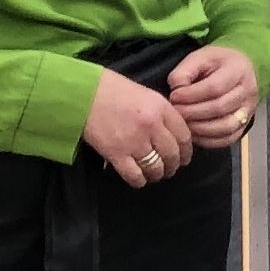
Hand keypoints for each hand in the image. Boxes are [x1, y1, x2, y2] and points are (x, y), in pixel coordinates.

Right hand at [84, 69, 196, 187]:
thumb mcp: (146, 95)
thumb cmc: (113, 90)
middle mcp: (151, 126)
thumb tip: (174, 132)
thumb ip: (162, 113)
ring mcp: (134, 141)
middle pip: (172, 154)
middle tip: (171, 169)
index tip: (184, 157)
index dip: (187, 151)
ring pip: (156, 167)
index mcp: (161, 108)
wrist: (82, 94)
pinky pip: (134, 175)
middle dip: (174, 165)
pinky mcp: (115, 154)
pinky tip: (139, 179)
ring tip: (155, 174)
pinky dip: (139, 180)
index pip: (184, 136)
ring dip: (158, 174)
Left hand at [168, 44, 263, 149]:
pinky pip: (228, 139)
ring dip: (200, 128)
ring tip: (183, 124)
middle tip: (175, 112)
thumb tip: (176, 89)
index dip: (191, 95)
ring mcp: (249, 111)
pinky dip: (209, 140)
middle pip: (219, 108)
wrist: (244, 68)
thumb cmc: (218, 62)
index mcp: (238, 70)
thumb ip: (185, 70)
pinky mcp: (245, 125)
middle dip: (192, 112)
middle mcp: (248, 92)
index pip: (214, 88)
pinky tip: (194, 134)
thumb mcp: (200, 57)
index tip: (174, 96)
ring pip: (225, 127)